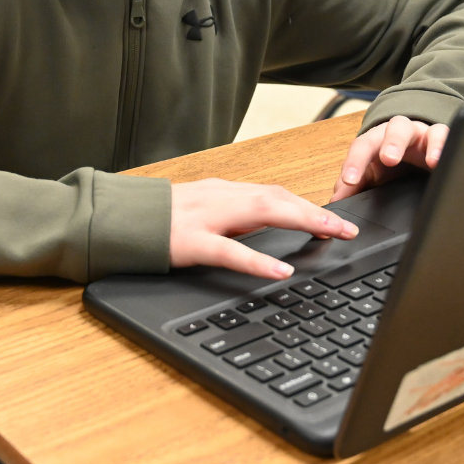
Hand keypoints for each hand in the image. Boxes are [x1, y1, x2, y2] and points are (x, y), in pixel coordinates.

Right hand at [170, 178, 358, 278]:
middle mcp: (219, 197)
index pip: (274, 193)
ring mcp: (205, 217)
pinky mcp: (189, 242)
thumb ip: (231, 215)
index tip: (335, 216)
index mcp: (222, 191)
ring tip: (331, 235)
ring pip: (262, 212)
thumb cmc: (157, 220)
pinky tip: (281, 271)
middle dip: (316, 212)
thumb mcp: (200, 210)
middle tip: (349, 227)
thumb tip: (268, 222)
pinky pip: (229, 251)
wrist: (115, 220)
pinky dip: (258, 261)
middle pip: (277, 197)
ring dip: (302, 221)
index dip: (307, 204)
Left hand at [331, 116, 448, 199]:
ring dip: (426, 144)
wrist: (416, 149)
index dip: (355, 163)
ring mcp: (422, 134)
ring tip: (431, 162)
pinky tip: (446, 162)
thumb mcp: (371, 174)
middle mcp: (399, 133)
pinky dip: (446, 147)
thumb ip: (355, 186)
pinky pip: (445, 136)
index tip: (351, 181)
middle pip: (394, 128)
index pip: (362, 146)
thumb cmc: (390, 163)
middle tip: (389, 159)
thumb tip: (336, 203)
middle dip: (392, 143)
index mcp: (377, 140)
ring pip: (425, 130)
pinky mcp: (441, 139)